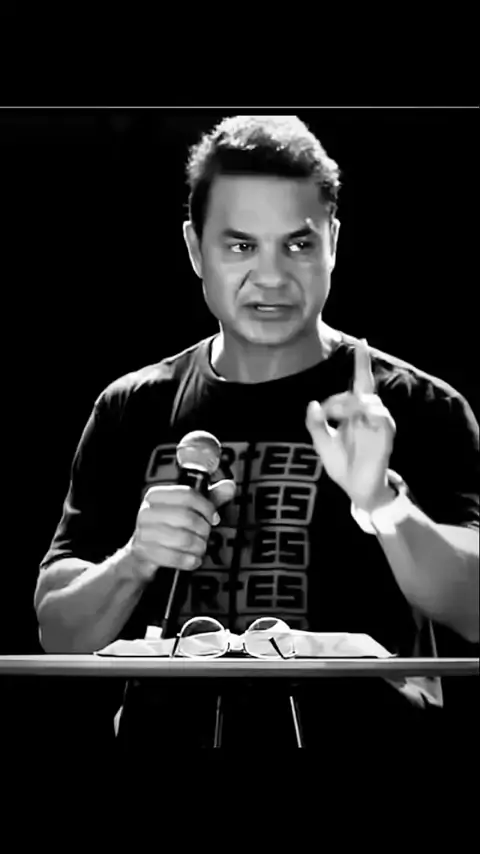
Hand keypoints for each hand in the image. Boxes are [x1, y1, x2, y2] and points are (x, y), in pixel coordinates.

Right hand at [129, 479, 235, 578]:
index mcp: (157, 495)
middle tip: (206, 535)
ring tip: (200, 547)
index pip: (187, 494)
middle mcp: (147, 511)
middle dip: (204, 530)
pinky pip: (174, 557)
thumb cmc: (168, 528)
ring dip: (198, 546)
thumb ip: (210, 498)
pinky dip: (189, 560)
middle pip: (187, 517)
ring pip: (182, 538)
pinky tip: (193, 559)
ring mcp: (143, 532)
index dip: (207, 507)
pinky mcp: (144, 552)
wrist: (144, 553)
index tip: (214, 517)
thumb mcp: (189, 510)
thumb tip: (229, 486)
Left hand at [305, 338, 395, 510]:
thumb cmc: (341, 465)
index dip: (361, 363)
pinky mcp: (386, 438)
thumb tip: (312, 403)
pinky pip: (384, 418)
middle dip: (342, 397)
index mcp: (353, 413)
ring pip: (372, 402)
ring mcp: (379, 426)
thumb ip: (314, 424)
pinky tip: (361, 417)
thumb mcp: (321, 443)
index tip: (362, 341)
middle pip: (362, 390)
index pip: (359, 383)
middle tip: (327, 412)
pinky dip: (372, 413)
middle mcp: (368, 415)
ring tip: (340, 416)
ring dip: (354, 404)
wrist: (355, 489)